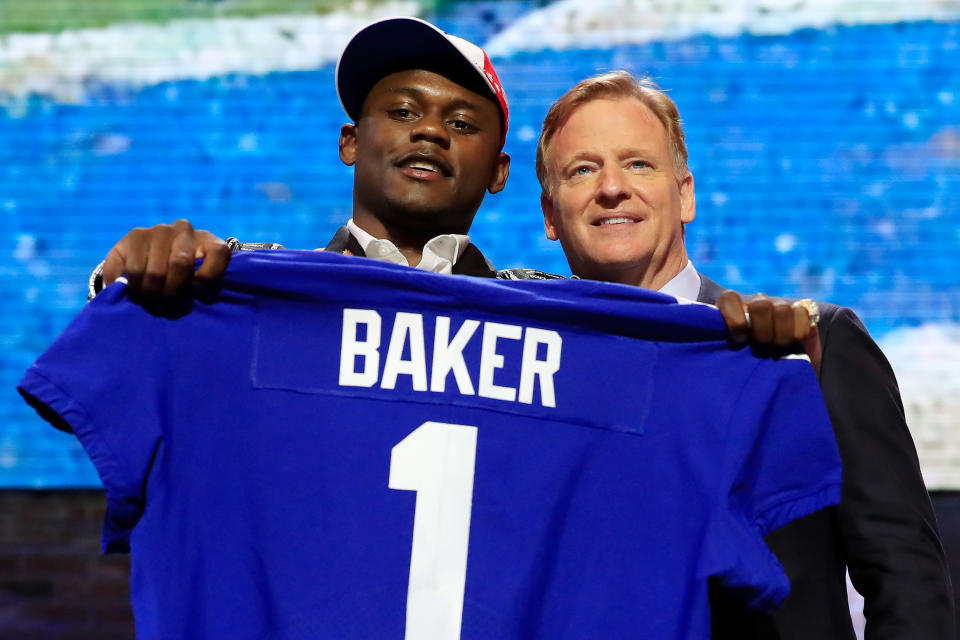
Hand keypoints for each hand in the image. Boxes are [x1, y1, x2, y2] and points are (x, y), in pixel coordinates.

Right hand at [101, 220, 230, 296]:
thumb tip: (186, 296)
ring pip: (154, 271)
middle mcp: (185, 230)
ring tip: (150, 298)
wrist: (153, 270)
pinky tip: (133, 289)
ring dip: (150, 293)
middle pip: (180, 264)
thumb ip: (201, 290)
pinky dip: (131, 286)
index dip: (208, 280)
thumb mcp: (200, 289)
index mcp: (210, 242)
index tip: (197, 294)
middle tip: (166, 303)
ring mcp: (159, 230)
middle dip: (172, 292)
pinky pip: (131, 269)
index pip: (219, 252)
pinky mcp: (135, 235)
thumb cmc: (185, 284)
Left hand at [716, 291, 821, 373]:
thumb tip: (709, 349)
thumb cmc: (751, 376)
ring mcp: (779, 309)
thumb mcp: (732, 363)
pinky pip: (802, 313)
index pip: (730, 298)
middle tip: (762, 345)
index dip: (734, 317)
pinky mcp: (801, 316)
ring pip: (782, 308)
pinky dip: (798, 331)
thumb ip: (721, 350)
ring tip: (778, 348)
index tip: (739, 338)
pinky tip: (794, 343)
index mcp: (734, 313)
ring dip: (781, 332)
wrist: (781, 384)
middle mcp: (756, 308)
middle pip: (760, 303)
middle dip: (762, 328)